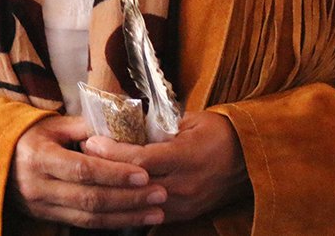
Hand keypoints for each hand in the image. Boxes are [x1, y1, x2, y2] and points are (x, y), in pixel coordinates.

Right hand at [7, 115, 165, 228]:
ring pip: (88, 216)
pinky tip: (134, 218)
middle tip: (161, 194)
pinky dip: (111, 222)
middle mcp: (40, 186)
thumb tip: (123, 120)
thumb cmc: (32, 137)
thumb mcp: (54, 125)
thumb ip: (86, 125)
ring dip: (125, 215)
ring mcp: (43, 205)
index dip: (114, 173)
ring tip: (156, 211)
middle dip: (128, 198)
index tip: (144, 173)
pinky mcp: (48, 217)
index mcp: (41, 158)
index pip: (83, 169)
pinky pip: (82, 223)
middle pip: (90, 197)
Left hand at [82, 110, 250, 221]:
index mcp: (187, 156)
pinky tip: (113, 194)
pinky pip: (148, 213)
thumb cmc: (223, 134)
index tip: (92, 141)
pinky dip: (129, 204)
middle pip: (133, 183)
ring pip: (137, 203)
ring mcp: (183, 203)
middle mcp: (184, 183)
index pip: (139, 159)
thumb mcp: (194, 121)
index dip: (112, 151)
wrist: (251, 160)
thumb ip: (161, 126)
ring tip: (94, 176)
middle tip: (83, 158)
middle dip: (104, 170)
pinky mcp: (184, 213)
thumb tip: (127, 125)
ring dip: (113, 190)